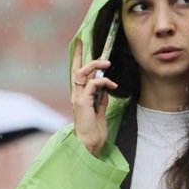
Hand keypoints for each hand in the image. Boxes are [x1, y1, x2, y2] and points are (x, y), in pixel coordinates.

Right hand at [71, 39, 117, 155]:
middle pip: (77, 69)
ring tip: (108, 64)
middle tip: (89, 44)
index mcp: (80, 95)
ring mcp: (78, 98)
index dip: (78, 57)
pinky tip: (112, 86)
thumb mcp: (100, 111)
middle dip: (81, 54)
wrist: (89, 144)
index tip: (80, 43)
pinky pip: (92, 85)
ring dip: (96, 65)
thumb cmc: (94, 130)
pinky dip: (103, 82)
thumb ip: (100, 99)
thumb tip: (105, 89)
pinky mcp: (82, 103)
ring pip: (82, 73)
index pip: (77, 73)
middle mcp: (76, 94)